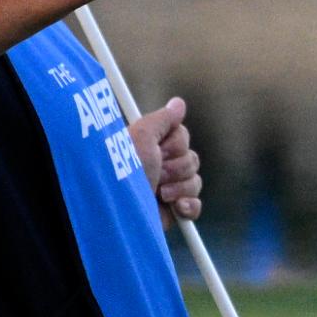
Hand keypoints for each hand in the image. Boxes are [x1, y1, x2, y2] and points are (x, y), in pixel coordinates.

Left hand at [128, 96, 201, 223]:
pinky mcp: (172, 212)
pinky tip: (175, 207)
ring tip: (159, 192)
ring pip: (195, 181)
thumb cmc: (125, 169)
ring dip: (179, 186)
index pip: (182, 137)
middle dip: (176, 167)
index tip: (159, 149)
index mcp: (151, 148)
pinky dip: (188, 206)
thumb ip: (162, 119)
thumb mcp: (142, 135)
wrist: (120, 210)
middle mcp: (159, 167)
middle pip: (192, 159)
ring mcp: (167, 191)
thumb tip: (178, 103)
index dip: (175, 143)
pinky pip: (195, 205)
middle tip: (157, 172)